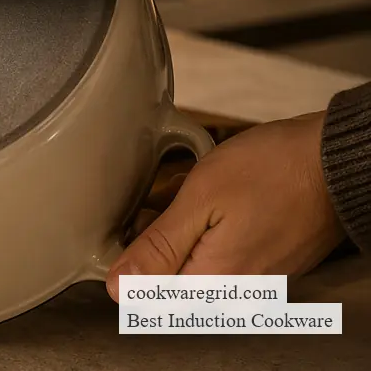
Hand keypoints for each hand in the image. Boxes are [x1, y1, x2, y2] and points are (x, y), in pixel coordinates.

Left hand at [105, 112, 346, 301]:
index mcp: (213, 283)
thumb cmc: (274, 169)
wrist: (337, 158)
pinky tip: (217, 199)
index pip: (147, 296)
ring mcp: (254, 280)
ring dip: (183, 229)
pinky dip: (208, 226)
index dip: (132, 256)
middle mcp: (235, 293)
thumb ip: (158, 248)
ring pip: (192, 262)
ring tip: (193, 193)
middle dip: (159, 238)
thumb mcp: (201, 198)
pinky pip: (219, 254)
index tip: (137, 222)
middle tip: (167, 200)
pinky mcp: (265, 263)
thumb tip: (118, 286)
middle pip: (169, 278)